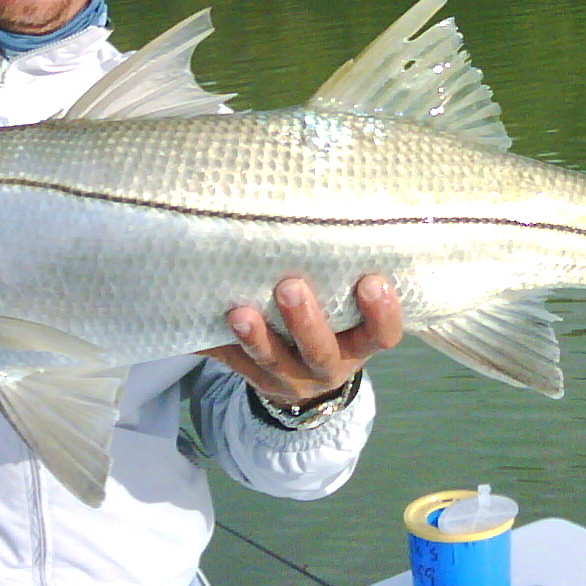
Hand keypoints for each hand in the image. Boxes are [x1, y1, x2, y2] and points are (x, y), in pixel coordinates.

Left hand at [201, 274, 402, 407]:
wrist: (306, 376)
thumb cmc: (333, 319)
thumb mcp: (350, 309)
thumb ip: (344, 276)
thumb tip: (338, 207)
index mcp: (359, 344)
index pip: (382, 335)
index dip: (382, 313)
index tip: (371, 281)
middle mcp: (328, 366)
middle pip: (320, 352)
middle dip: (305, 322)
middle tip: (290, 287)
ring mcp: (289, 377)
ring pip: (273, 362)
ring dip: (256, 337)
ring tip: (240, 312)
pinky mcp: (254, 378)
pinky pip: (236, 364)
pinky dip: (220, 344)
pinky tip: (203, 322)